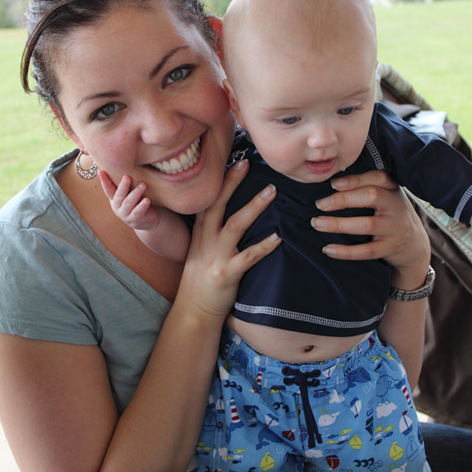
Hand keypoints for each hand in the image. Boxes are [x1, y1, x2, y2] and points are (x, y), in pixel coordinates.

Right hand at [99, 171, 160, 231]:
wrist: (147, 220)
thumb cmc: (137, 201)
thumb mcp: (130, 192)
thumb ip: (127, 183)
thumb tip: (126, 161)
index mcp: (114, 197)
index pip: (108, 188)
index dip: (104, 181)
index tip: (101, 171)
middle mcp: (117, 206)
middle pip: (119, 195)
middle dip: (123, 186)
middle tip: (127, 177)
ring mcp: (125, 214)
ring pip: (129, 203)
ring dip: (135, 193)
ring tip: (143, 185)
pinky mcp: (135, 220)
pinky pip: (138, 212)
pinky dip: (142, 206)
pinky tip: (147, 200)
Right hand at [180, 160, 281, 319]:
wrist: (193, 310)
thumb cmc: (201, 279)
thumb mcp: (200, 250)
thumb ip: (212, 231)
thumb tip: (232, 211)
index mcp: (200, 232)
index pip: (208, 200)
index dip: (220, 180)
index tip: (233, 161)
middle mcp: (206, 240)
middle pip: (218, 204)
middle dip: (232, 183)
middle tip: (247, 164)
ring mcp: (216, 256)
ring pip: (236, 225)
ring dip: (254, 206)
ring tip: (272, 191)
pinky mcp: (227, 274)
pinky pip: (248, 257)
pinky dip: (264, 246)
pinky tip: (278, 237)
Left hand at [311, 170, 429, 285]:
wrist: (414, 243)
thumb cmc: (391, 213)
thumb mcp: (387, 195)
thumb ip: (367, 185)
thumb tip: (331, 182)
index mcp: (393, 189)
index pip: (378, 178)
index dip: (355, 180)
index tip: (333, 184)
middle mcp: (397, 206)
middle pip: (371, 197)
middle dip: (343, 199)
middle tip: (320, 204)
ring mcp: (395, 228)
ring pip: (367, 224)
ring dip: (339, 224)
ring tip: (317, 223)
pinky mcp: (390, 248)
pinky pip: (367, 251)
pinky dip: (346, 252)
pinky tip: (328, 249)